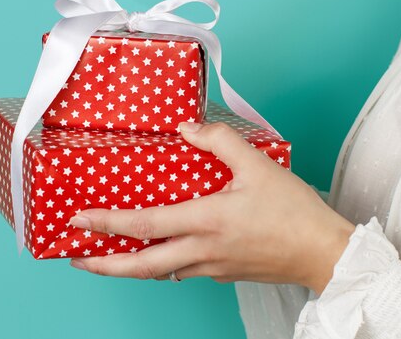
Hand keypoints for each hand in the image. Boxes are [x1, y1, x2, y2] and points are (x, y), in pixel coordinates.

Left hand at [68, 121, 354, 294]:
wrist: (324, 253)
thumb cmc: (294, 213)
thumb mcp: (258, 165)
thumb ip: (220, 141)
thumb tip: (189, 128)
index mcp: (206, 222)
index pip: (144, 224)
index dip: (107, 223)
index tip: (78, 221)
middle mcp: (202, 250)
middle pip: (141, 266)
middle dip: (105, 264)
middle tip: (77, 259)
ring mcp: (212, 267)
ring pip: (161, 272)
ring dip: (131, 267)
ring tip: (112, 257)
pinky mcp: (224, 273)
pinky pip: (185, 271)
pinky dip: (164, 264)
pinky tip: (164, 252)